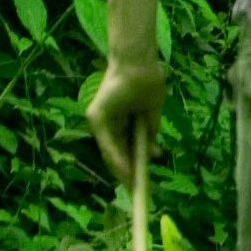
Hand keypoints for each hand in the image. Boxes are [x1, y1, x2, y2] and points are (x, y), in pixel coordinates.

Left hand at [86, 55, 164, 191]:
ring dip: (122, 170)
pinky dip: (117, 158)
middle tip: (136, 188)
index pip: (125, 146)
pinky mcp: (96, 118)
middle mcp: (107, 121)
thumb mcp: (152, 111)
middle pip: (116, 152)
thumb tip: (154, 153)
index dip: (133, 164)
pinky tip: (126, 171)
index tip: (141, 180)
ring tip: (132, 186)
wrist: (139, 62)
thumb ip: (150, 131)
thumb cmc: (148, 81)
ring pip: (111, 151)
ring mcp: (100, 120)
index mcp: (121, 119)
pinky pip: (107, 143)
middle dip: (127, 172)